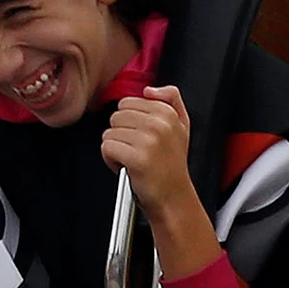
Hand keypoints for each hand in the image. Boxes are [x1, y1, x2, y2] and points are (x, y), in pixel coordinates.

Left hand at [99, 85, 198, 214]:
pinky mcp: (137, 157)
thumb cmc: (172, 165)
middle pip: (116, 116)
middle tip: (136, 150)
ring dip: (116, 148)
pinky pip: (107, 148)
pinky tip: (127, 167)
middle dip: (121, 134)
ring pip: (109, 132)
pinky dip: (111, 160)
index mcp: (168, 113)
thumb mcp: (181, 127)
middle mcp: (159, 124)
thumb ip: (171, 100)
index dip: (130, 122)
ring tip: (133, 159)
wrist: (174, 198)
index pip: (128, 103)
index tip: (142, 136)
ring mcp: (148, 140)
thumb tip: (150, 89)